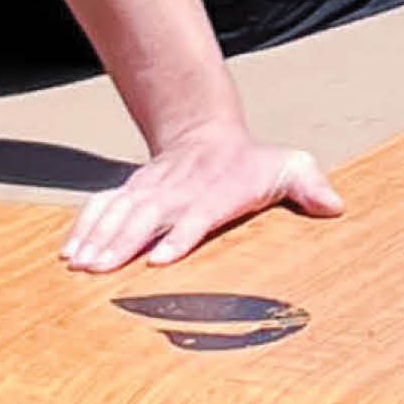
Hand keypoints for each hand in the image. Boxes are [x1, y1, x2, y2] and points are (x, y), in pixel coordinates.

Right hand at [62, 122, 344, 274]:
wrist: (207, 133)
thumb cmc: (250, 163)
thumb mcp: (288, 165)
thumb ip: (310, 185)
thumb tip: (336, 205)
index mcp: (215, 192)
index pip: (196, 216)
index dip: (179, 237)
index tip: (162, 260)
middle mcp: (178, 192)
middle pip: (147, 218)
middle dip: (123, 243)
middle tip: (100, 270)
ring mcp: (151, 192)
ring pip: (120, 214)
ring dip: (98, 239)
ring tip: (79, 266)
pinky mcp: (132, 192)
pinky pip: (102, 207)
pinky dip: (84, 227)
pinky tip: (68, 252)